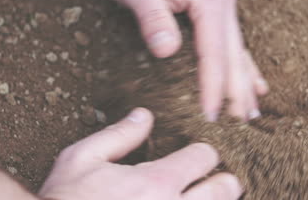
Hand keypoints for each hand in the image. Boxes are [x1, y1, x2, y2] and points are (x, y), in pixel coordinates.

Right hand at [38, 108, 242, 199]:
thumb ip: (118, 135)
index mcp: (157, 181)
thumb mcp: (82, 158)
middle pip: (225, 190)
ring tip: (203, 195)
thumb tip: (144, 116)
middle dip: (223, 180)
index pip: (203, 157)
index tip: (195, 154)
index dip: (202, 152)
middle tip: (213, 179)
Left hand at [98, 0, 268, 120]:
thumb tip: (167, 50)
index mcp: (208, 1)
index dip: (212, 87)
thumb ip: (153, 17)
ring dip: (244, 85)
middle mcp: (222, 6)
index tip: (209, 116)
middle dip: (235, 94)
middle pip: (233, 57)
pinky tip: (255, 85)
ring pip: (238, 54)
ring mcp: (222, 9)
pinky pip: (234, 46)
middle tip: (239, 127)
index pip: (213, 53)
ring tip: (252, 114)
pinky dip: (244, 68)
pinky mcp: (215, 14)